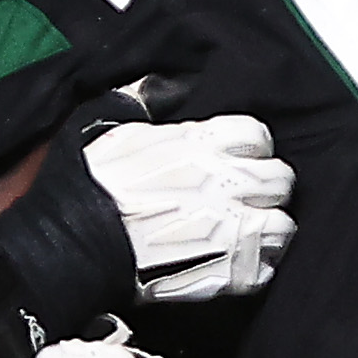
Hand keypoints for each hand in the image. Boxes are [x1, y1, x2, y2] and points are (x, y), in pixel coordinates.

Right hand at [84, 113, 292, 302]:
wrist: (74, 244)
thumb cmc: (87, 186)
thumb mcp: (110, 128)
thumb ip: (144, 106)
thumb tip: (158, 88)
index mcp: (199, 143)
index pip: (256, 135)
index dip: (250, 149)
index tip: (239, 159)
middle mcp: (223, 181)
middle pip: (279, 179)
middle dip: (267, 188)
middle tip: (247, 199)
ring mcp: (229, 228)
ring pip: (283, 225)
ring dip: (269, 229)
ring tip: (249, 235)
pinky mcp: (228, 270)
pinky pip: (265, 267)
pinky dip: (256, 267)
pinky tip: (238, 264)